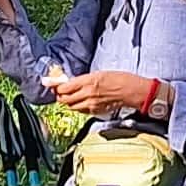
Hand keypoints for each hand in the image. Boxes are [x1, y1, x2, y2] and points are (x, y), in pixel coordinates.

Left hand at [45, 69, 163, 118]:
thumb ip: (84, 79)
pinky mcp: (95, 111)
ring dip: (68, 103)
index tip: (54, 86)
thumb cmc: (119, 78)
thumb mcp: (99, 73)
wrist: (131, 90)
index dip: (56, 88)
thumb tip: (71, 83)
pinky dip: (78, 107)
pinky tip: (81, 102)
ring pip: (71, 107)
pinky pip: (81, 111)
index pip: (64, 87)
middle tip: (60, 92)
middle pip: (64, 99)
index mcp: (88, 81)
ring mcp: (91, 104)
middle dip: (60, 96)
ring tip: (70, 97)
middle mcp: (87, 93)